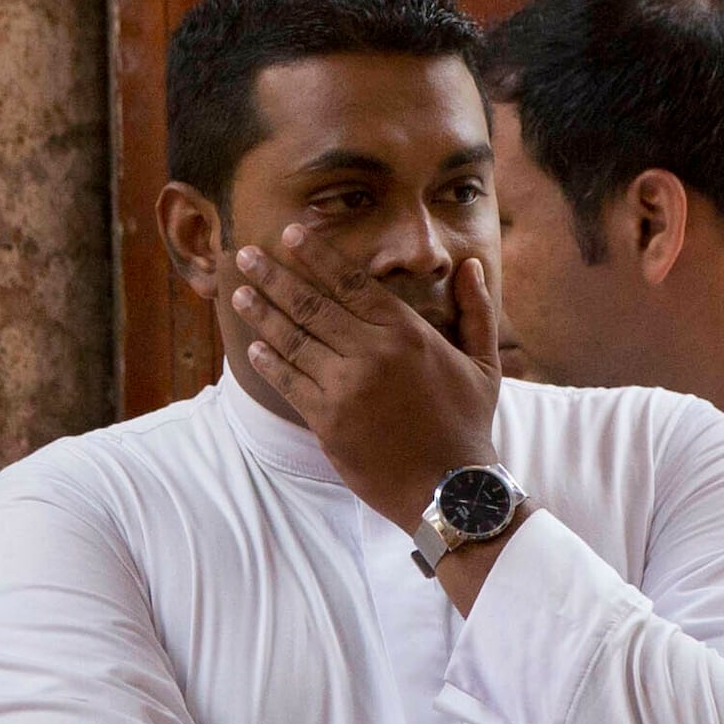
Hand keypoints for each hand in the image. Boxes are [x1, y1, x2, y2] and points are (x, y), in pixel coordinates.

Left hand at [225, 231, 501, 532]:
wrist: (452, 489)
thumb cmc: (468, 424)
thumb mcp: (484, 364)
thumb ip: (476, 310)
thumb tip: (470, 266)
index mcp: (406, 332)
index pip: (350, 282)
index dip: (316, 256)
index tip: (289, 234)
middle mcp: (372, 353)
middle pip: (312, 304)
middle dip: (274, 276)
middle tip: (246, 255)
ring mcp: (346, 387)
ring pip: (293, 340)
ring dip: (262, 314)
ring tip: (239, 293)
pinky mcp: (328, 421)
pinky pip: (290, 382)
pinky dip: (269, 362)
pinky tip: (253, 346)